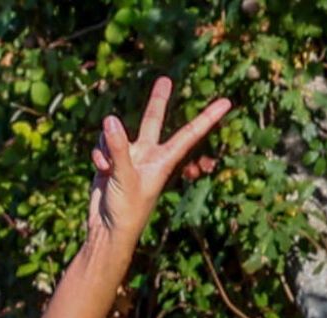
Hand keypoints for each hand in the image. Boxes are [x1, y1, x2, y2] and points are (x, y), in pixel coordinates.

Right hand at [88, 76, 231, 242]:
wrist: (107, 230)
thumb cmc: (127, 210)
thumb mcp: (124, 177)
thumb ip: (118, 148)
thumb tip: (111, 120)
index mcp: (163, 160)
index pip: (189, 134)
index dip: (208, 118)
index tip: (227, 103)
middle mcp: (148, 155)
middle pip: (153, 120)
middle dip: (158, 100)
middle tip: (166, 79)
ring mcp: (129, 158)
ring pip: (116, 134)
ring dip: (107, 146)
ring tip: (107, 168)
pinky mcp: (111, 163)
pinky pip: (102, 146)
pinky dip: (98, 155)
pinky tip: (98, 170)